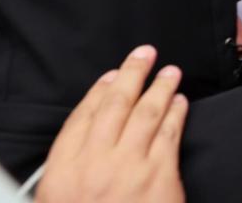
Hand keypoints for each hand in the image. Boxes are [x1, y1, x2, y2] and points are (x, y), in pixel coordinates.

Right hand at [37, 46, 186, 202]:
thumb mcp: (59, 201)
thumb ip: (71, 171)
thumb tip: (88, 138)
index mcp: (63, 173)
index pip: (82, 118)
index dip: (98, 92)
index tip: (110, 75)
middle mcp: (96, 164)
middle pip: (116, 105)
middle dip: (132, 74)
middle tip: (145, 54)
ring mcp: (131, 168)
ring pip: (147, 114)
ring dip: (161, 88)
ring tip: (170, 72)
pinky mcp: (162, 176)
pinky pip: (171, 134)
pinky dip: (177, 113)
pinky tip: (182, 102)